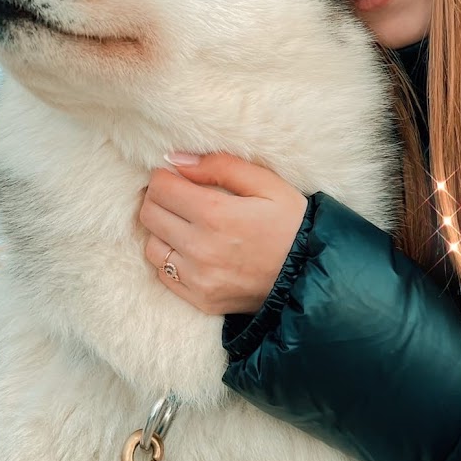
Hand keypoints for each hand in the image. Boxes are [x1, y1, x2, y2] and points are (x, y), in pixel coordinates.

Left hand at [139, 153, 307, 315]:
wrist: (311, 274)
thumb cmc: (291, 222)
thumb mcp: (265, 183)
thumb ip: (220, 166)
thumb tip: (176, 160)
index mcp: (216, 214)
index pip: (161, 188)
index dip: (164, 176)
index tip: (177, 176)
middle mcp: (201, 248)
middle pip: (150, 214)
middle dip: (159, 198)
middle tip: (179, 195)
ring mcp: (199, 278)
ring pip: (151, 245)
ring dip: (162, 229)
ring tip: (185, 222)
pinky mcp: (201, 300)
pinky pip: (164, 274)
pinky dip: (170, 257)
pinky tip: (191, 248)